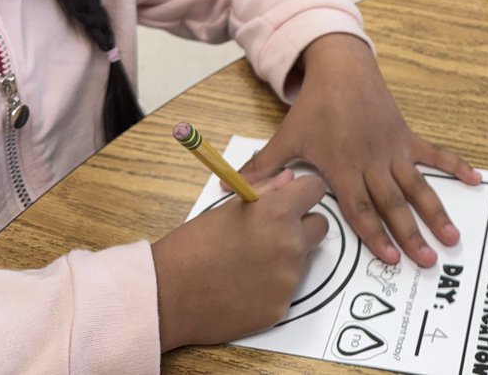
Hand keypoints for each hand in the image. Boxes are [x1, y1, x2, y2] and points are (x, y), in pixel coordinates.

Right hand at [151, 170, 328, 351]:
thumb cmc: (192, 246)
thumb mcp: (228, 209)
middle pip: (319, 226)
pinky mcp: (282, 307)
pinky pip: (288, 289)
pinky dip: (273, 286)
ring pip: (304, 259)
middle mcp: (290, 245)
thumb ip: (267, 192)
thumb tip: (290, 180)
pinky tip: (245, 286)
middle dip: (301, 226)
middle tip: (271, 232)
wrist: (168, 295)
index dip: (304, 193)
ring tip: (250, 262)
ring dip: (287, 257)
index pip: (316, 190)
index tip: (294, 199)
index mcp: (277, 213)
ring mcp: (288, 279)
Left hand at [240, 33, 480, 267]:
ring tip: (453, 236)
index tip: (391, 258)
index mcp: (342, 167)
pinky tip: (475, 180)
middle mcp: (371, 161)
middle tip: (428, 260)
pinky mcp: (406, 135)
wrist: (341, 67)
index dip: (375, 235)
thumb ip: (265, 169)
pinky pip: (434, 153)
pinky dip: (455, 166)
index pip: (360, 208)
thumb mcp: (286, 137)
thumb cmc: (314, 106)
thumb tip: (233, 194)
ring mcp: (392, 148)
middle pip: (393, 204)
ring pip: (417, 186)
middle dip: (412, 234)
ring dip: (436, 211)